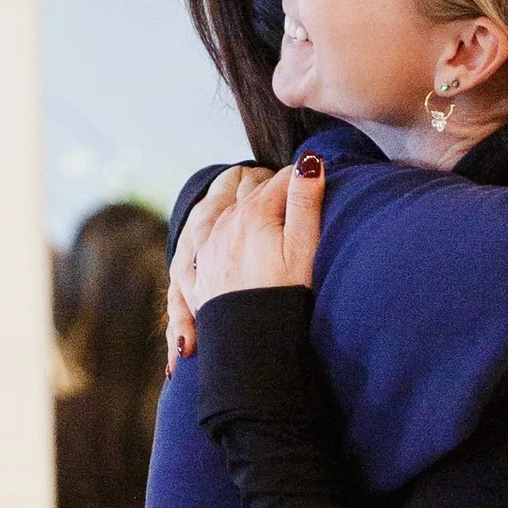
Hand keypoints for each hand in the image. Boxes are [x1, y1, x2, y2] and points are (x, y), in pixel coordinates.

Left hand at [178, 155, 325, 348]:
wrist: (251, 346)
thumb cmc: (284, 297)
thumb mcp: (303, 247)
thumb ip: (306, 201)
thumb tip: (309, 161)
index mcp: (253, 214)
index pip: (280, 180)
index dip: (300, 177)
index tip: (312, 180)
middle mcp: (224, 224)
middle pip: (246, 187)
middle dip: (264, 180)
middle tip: (282, 181)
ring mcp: (207, 247)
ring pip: (215, 204)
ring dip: (230, 192)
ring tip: (244, 188)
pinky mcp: (198, 271)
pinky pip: (195, 235)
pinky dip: (205, 222)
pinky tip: (211, 226)